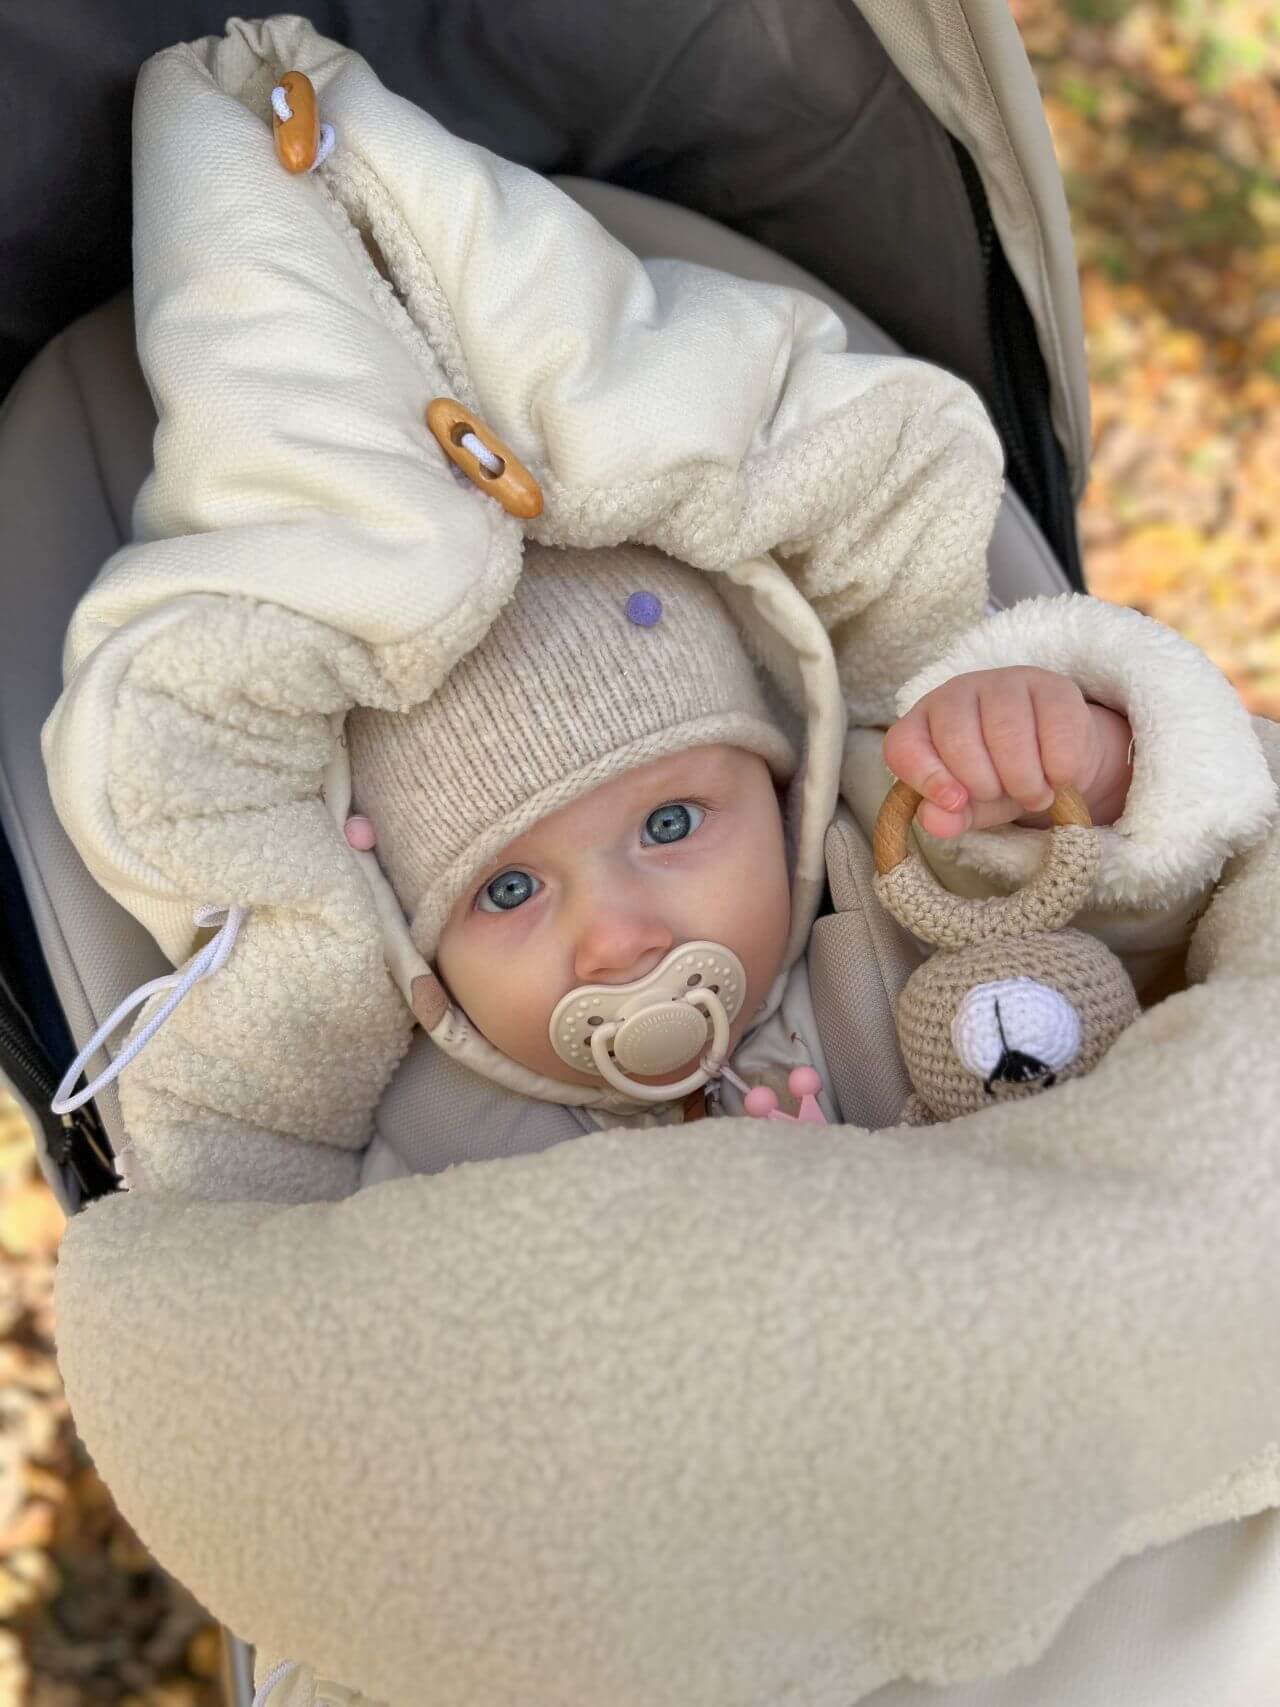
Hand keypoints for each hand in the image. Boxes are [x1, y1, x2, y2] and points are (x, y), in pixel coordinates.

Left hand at [882, 666, 1133, 838]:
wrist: (1055, 762)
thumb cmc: (999, 781)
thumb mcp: (970, 806)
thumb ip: (949, 816)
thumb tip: (934, 820)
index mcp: (923, 723)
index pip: (904, 745)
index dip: (926, 779)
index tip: (956, 803)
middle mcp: (956, 694)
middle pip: (957, 741)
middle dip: (984, 785)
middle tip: (1005, 796)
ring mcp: (1004, 683)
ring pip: (1006, 733)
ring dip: (1024, 780)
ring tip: (1035, 794)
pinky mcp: (1052, 685)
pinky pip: (1055, 731)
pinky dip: (1059, 769)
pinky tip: (1059, 776)